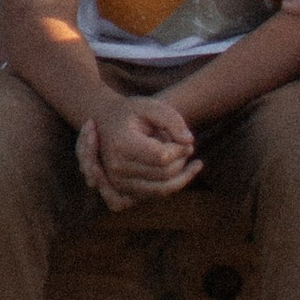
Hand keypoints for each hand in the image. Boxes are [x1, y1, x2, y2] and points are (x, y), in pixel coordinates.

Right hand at [75, 93, 200, 210]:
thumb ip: (171, 119)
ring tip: (195, 163)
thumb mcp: (149, 105)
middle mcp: (118, 168)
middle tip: (189, 146)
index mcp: (122, 145)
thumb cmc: (130, 112)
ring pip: (162, 189)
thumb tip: (189, 141)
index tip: (185, 138)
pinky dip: (173, 185)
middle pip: (164, 174)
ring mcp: (120, 182)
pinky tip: (186, 173)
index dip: (180, 149)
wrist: (105, 122)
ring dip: (182, 177)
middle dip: (182, 161)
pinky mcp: (125, 191)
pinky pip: (156, 194)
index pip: (162, 157)